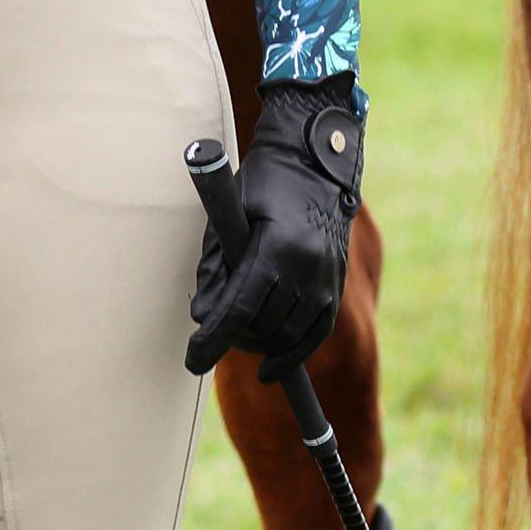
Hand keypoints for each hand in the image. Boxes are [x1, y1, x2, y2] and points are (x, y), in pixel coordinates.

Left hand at [187, 80, 364, 376]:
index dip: (214, 339)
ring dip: (258, 345)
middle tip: (209, 337)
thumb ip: (216, 268)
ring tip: (236, 339)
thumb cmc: (262, 184)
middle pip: (264, 325)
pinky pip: (316, 333)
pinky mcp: (338, 284)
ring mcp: (328, 278)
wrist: (314, 163)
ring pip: (288, 334)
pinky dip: (293, 353)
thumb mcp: (229, 217)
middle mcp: (308, 267)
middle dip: (232, 338)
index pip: (240, 308)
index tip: (192, 360)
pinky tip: (271, 366)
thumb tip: (203, 317)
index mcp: (277, 246)